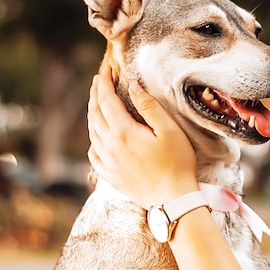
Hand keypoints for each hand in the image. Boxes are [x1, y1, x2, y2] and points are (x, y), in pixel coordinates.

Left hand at [87, 66, 198, 206]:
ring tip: (97, 102)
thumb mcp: (169, 130)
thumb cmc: (177, 163)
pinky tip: (99, 136)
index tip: (105, 69)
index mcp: (123, 132)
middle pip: (95, 114)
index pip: (106, 100)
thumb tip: (132, 86)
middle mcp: (109, 146)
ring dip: (93, 113)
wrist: (173, 200)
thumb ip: (148, 106)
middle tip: (98, 80)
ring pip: (92, 132)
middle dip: (95, 94)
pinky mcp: (110, 176)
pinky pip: (94, 153)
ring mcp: (107, 163)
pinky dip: (94, 139)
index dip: (103, 82)